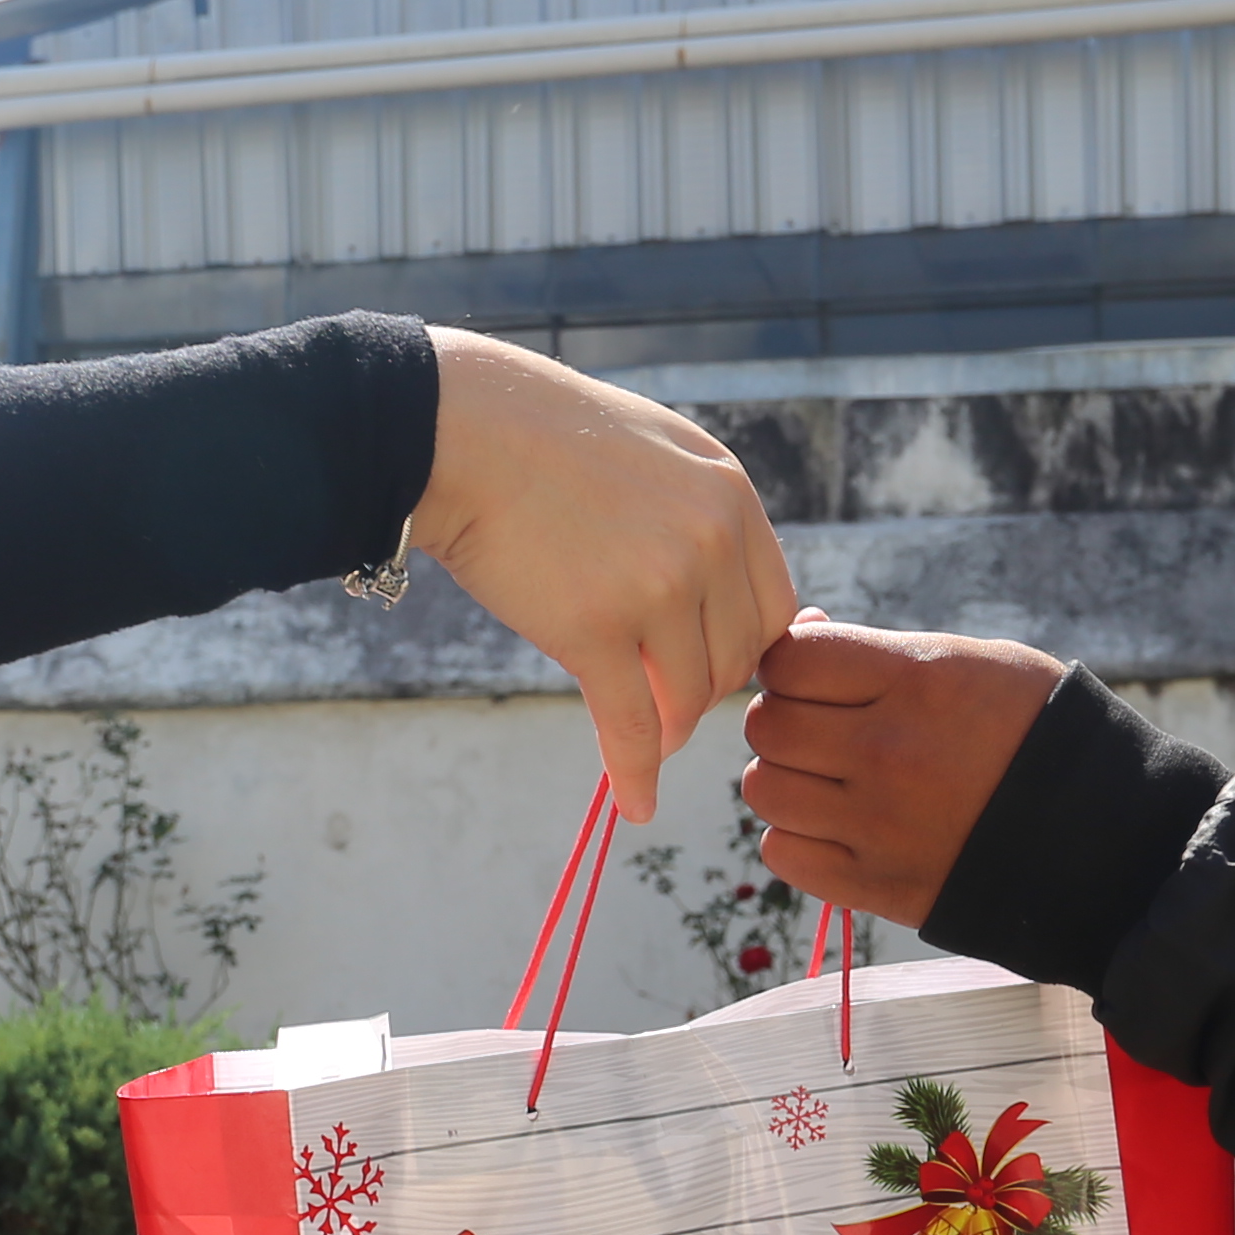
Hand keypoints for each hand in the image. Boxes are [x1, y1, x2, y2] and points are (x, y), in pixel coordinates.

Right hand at [411, 331, 798, 820]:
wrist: (460, 432)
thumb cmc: (541, 437)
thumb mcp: (655, 453)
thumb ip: (698, 515)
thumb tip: (714, 588)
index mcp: (730, 496)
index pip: (774, 607)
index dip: (741, 649)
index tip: (708, 666)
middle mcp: (711, 540)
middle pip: (737, 659)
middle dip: (702, 690)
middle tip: (663, 701)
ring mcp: (658, 587)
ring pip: (690, 698)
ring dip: (666, 727)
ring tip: (642, 736)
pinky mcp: (597, 630)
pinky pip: (632, 726)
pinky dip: (635, 773)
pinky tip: (635, 802)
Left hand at [737, 617, 1067, 928]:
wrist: (1102, 836)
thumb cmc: (1035, 731)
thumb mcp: (975, 661)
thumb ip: (881, 651)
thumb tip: (801, 632)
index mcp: (918, 681)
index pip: (791, 660)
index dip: (792, 664)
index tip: (818, 677)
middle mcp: (889, 751)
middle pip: (769, 726)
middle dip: (788, 719)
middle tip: (825, 729)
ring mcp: (878, 824)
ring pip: (765, 788)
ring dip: (788, 778)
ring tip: (831, 778)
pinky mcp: (877, 885)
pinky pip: (783, 853)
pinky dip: (797, 837)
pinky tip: (837, 826)